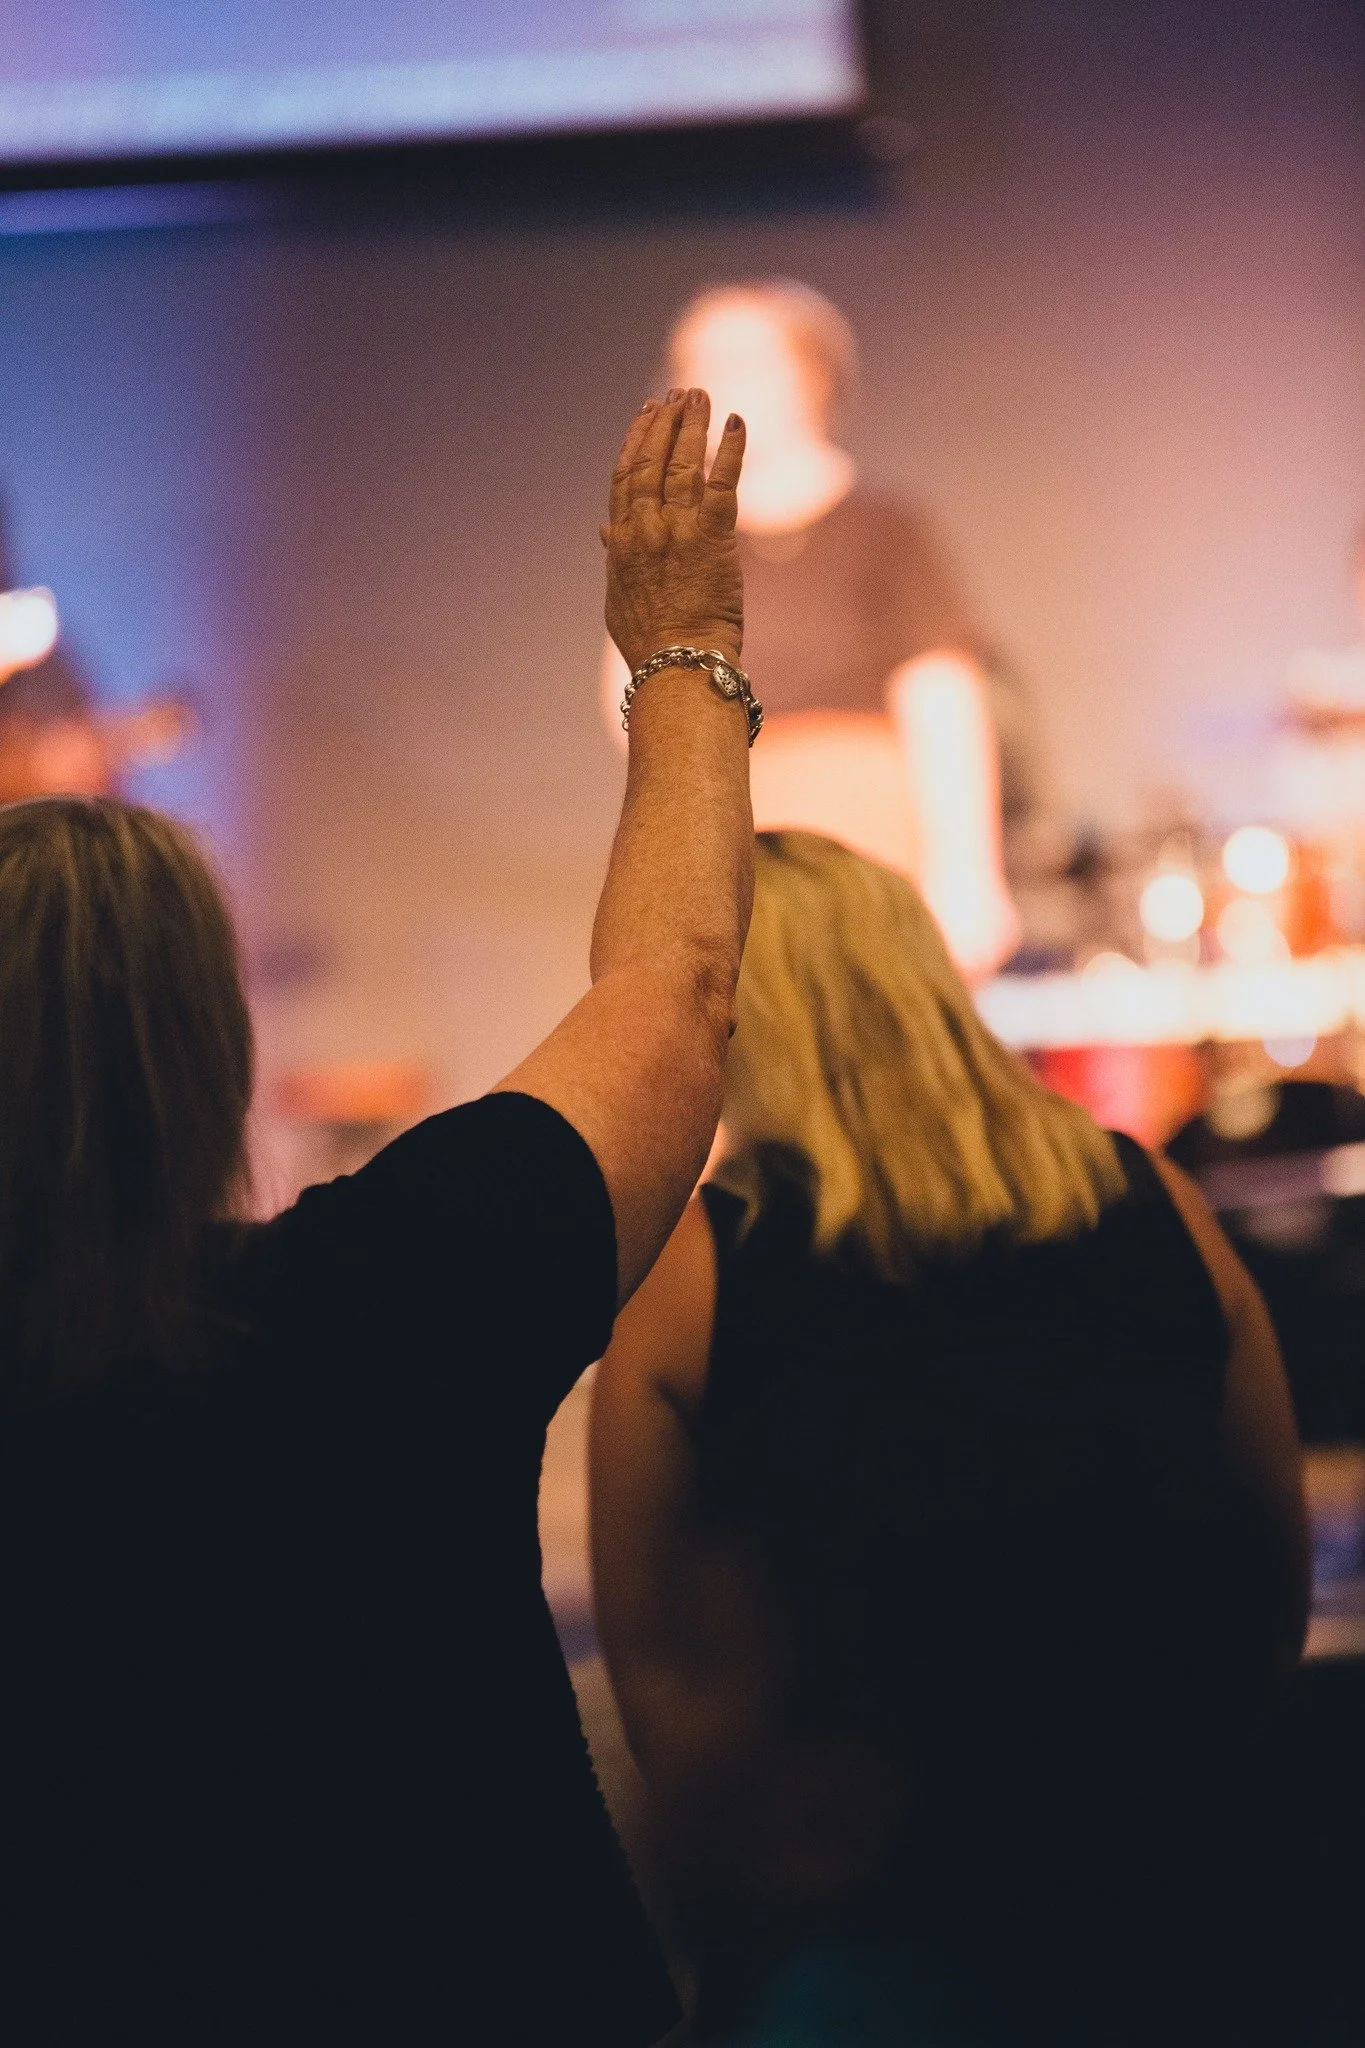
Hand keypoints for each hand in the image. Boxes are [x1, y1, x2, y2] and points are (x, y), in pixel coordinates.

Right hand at [603, 387, 744, 675]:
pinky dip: (729, 450)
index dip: (636, 439)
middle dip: (664, 421)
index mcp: (622, 541)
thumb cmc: (650, 643)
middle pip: (651, 460)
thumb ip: (615, 558)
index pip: (624, 476)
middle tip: (678, 395)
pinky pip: (721, 483)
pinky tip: (735, 423)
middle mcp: (644, 528)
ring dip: (692, 424)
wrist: (677, 665)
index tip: (646, 414)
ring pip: (682, 463)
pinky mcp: (711, 538)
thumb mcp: (619, 598)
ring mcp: (676, 530)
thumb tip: (606, 532)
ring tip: (700, 396)